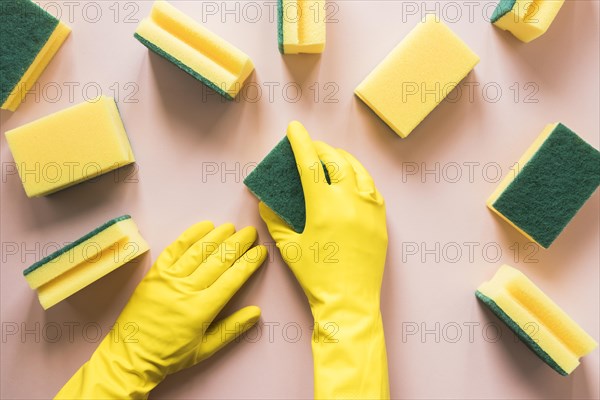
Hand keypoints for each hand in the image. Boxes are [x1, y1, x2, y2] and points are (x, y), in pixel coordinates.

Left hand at [56, 222, 266, 398]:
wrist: (131, 356)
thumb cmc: (171, 355)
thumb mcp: (206, 349)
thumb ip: (232, 329)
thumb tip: (256, 312)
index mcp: (202, 310)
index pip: (232, 279)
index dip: (249, 263)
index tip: (260, 251)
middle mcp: (186, 290)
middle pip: (218, 260)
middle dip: (238, 244)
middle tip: (251, 232)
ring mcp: (169, 279)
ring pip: (198, 251)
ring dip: (217, 236)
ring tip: (231, 227)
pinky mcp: (155, 274)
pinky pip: (174, 249)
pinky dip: (190, 235)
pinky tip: (204, 227)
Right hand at [259, 121, 389, 398]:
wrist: (349, 301)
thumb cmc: (316, 277)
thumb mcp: (289, 247)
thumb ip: (276, 220)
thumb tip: (265, 203)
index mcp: (324, 206)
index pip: (310, 164)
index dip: (300, 142)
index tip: (294, 128)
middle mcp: (350, 201)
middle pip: (336, 161)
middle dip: (322, 148)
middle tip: (311, 146)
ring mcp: (369, 209)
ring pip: (359, 171)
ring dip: (343, 159)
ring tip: (332, 158)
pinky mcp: (381, 221)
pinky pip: (372, 189)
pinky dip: (360, 178)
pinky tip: (353, 180)